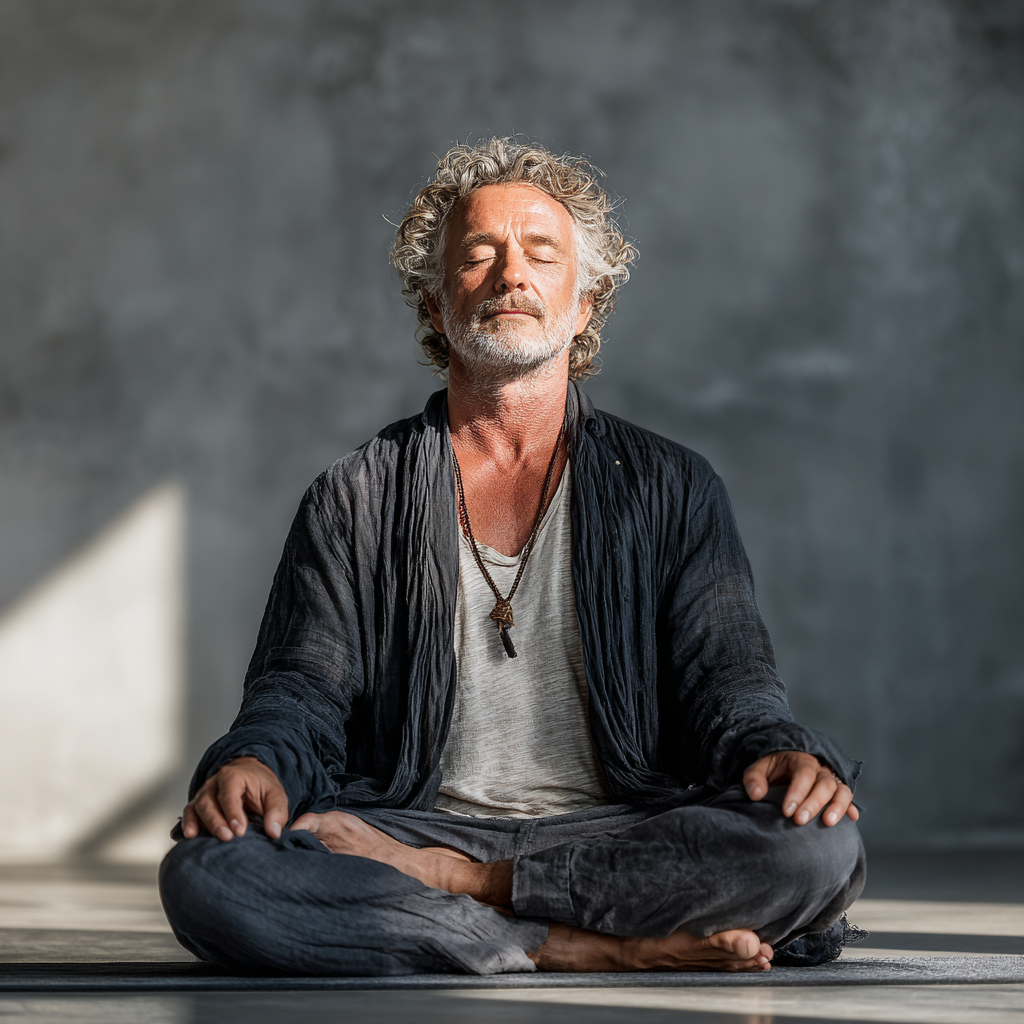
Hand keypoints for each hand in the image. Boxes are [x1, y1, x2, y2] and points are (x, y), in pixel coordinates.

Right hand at [181, 756, 288, 841]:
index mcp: (233, 776)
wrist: (249, 777)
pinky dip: (188, 825)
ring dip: (201, 825)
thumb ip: (276, 812)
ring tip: (205, 841)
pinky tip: (190, 836)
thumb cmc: (261, 786)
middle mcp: (214, 784)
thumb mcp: (275, 794)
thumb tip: (274, 832)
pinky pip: (188, 814)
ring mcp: (203, 794)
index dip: (233, 813)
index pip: (229, 794)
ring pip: (196, 808)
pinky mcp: (197, 806)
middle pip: (208, 802)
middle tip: (227, 837)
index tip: (240, 831)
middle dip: (216, 821)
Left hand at [743, 750, 858, 826]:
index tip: (786, 811)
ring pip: (842, 790)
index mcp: (801, 759)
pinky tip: (851, 820)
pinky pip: (849, 799)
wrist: (785, 765)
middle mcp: (820, 769)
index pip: (803, 773)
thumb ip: (754, 778)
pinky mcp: (838, 792)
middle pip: (824, 783)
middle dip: (813, 803)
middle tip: (800, 820)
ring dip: (837, 806)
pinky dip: (851, 808)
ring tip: (828, 823)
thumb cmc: (773, 769)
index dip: (797, 792)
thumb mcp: (759, 767)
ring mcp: (831, 780)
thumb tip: (756, 794)